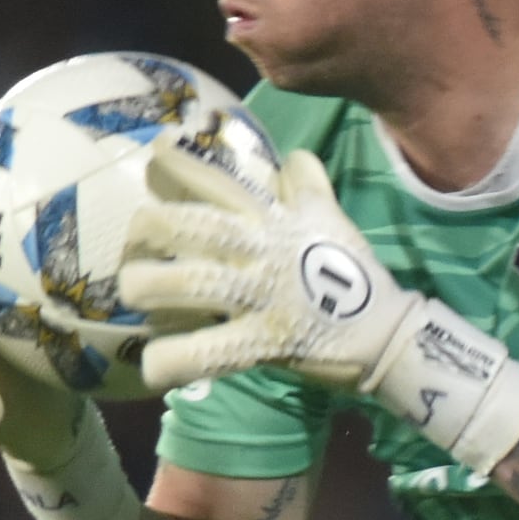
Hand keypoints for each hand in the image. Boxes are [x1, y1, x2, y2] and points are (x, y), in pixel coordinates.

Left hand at [123, 148, 518, 467]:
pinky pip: (216, 351)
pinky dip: (179, 360)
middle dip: (155, 227)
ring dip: (152, 286)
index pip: (223, 183)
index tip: (155, 152)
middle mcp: (264, 252)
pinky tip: (154, 367)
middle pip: (198, 227)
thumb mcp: (332, 221)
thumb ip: (308, 187)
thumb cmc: (353, 276)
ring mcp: (264, 296)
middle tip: (136, 236)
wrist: (387, 332)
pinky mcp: (268, 341)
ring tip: (132, 292)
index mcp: (276, 221)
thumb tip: (293, 157)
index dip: (185, 166)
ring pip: (196, 282)